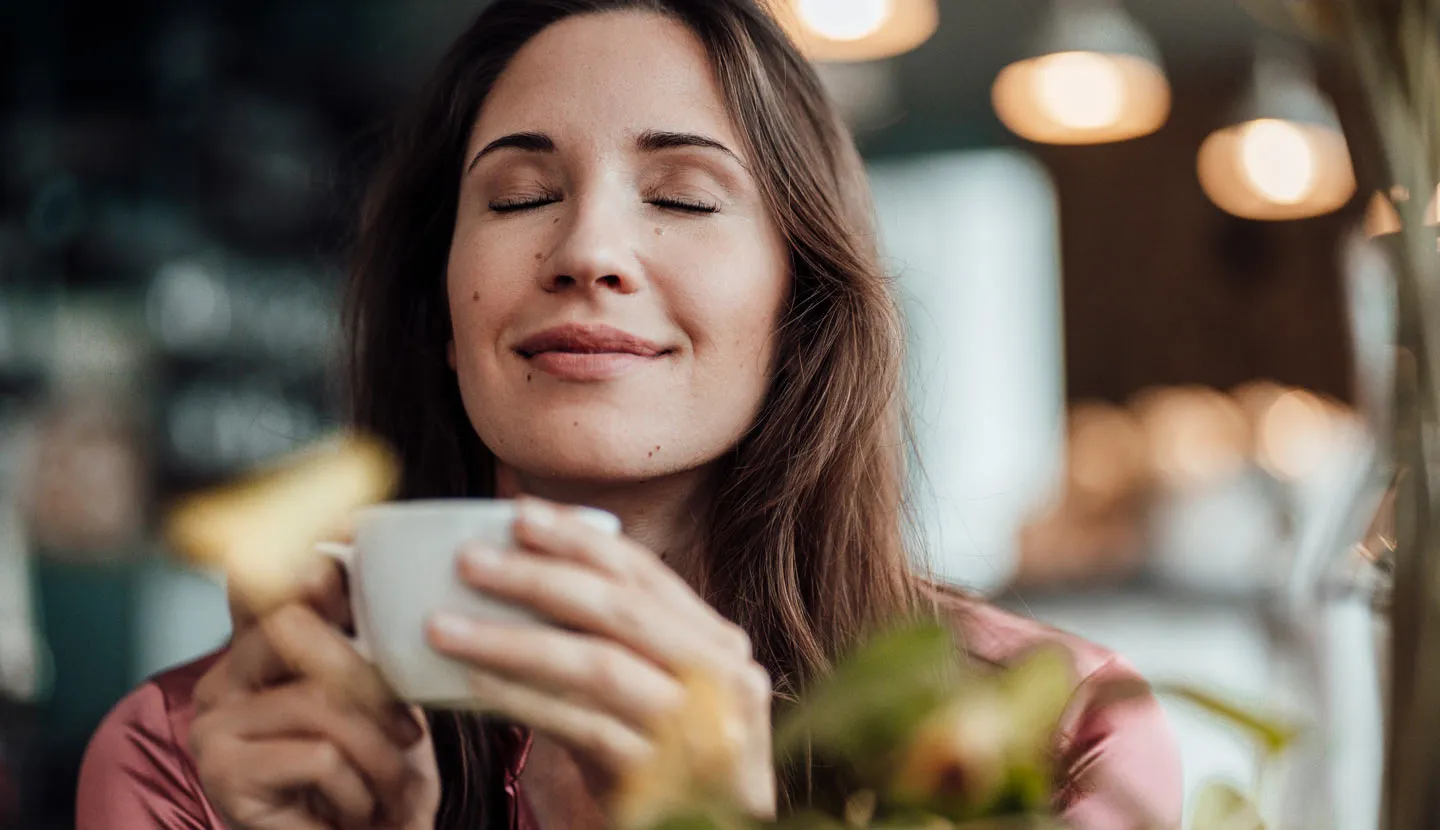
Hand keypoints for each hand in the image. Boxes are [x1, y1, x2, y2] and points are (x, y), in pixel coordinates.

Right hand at [191, 560, 440, 829]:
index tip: (350, 585)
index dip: (308, 569)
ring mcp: (214, 727)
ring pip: (318, 702)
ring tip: (394, 786)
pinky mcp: (225, 774)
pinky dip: (359, 788)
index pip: (265, 585)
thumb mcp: (373, 703)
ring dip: (378, 752)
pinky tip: (360, 811)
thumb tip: (362, 565)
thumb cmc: (366, 780)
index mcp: (253, 654)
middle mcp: (220, 682)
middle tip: (409, 732)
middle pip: (292, 628)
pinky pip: (319, 756)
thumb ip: (361, 646)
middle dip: (368, 678)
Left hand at [424, 498, 775, 817]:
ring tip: (444, 627)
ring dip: (512, 640)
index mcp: (717, 642)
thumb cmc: (665, 760)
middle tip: (469, 561)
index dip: (579, 539)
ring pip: (596, 664)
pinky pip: (580, 727)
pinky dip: (522, 701)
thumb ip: (610, 640)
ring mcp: (697, 729)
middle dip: (538, 577)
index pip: (645, 574)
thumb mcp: (653, 690)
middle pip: (620, 610)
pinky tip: (472, 688)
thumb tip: (521, 570)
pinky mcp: (664, 777)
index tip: (518, 513)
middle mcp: (721, 677)